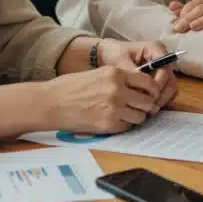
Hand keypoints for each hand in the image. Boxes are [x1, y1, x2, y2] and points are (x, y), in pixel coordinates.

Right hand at [44, 65, 167, 134]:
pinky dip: (125, 125)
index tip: (150, 94)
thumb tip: (141, 88)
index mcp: (116, 74)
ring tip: (125, 115)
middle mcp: (118, 90)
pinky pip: (128, 127)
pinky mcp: (108, 125)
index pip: (147, 82)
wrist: (51, 103)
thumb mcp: (98, 74)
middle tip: (140, 107)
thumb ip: (120, 79)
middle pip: (148, 101)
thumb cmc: (71, 87)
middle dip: (146, 105)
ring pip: (141, 116)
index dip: (151, 90)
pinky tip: (115, 121)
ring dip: (136, 117)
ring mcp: (114, 108)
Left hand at [97, 40, 178, 110]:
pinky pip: (166, 93)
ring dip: (162, 100)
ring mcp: (162, 70)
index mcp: (156, 49)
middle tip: (150, 107)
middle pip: (170, 80)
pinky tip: (148, 107)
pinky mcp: (160, 80)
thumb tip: (141, 89)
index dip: (158, 83)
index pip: (164, 68)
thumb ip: (131, 73)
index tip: (147, 95)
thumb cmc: (114, 54)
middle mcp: (162, 59)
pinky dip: (159, 101)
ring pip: (170, 88)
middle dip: (161, 95)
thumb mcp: (120, 61)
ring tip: (148, 109)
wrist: (107, 54)